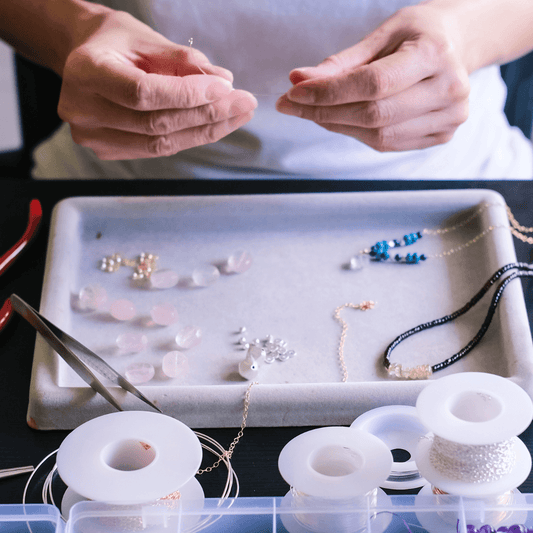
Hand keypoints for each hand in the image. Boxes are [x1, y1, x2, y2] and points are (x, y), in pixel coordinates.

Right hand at [58, 9, 256, 159]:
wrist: (86, 59)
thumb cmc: (116, 43)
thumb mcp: (146, 38)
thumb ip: (182, 60)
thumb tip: (224, 80)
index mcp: (85, 72)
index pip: (143, 93)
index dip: (188, 95)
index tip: (226, 88)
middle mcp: (82, 109)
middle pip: (155, 124)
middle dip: (207, 114)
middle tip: (243, 103)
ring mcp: (92, 136)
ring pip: (160, 144)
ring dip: (205, 131)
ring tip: (237, 115)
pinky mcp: (107, 150)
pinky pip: (157, 149)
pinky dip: (189, 137)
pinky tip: (215, 125)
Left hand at [276, 3, 469, 151]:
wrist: (456, 46)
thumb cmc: (415, 35)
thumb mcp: (381, 35)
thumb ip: (341, 63)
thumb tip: (297, 81)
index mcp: (435, 54)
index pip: (372, 83)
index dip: (329, 92)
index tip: (294, 93)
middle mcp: (449, 89)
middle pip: (374, 115)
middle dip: (325, 112)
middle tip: (293, 105)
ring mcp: (450, 118)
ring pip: (379, 135)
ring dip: (338, 126)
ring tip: (315, 111)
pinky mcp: (442, 135)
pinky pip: (388, 144)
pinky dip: (358, 134)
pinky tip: (343, 119)